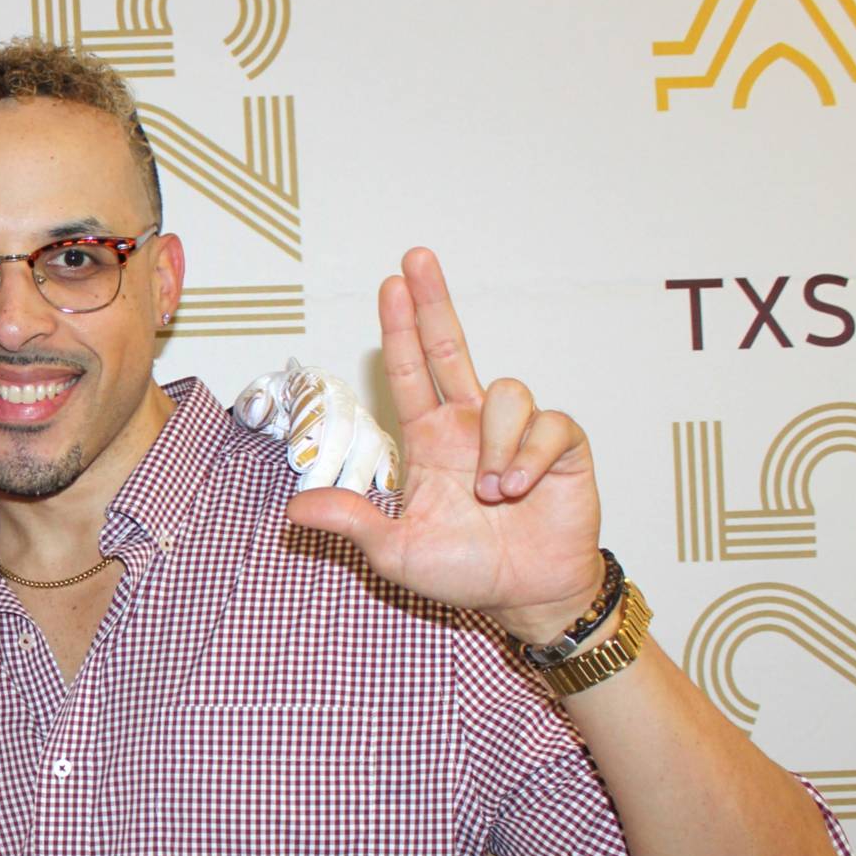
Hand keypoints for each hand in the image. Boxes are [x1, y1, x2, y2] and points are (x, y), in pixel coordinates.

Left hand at [231, 357, 400, 493]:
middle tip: (312, 492)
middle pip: (345, 426)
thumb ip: (254, 402)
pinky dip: (385, 472)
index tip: (298, 463)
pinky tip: (379, 493)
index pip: (313, 404)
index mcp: (313, 382)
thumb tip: (260, 408)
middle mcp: (342, 398)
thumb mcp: (254, 401)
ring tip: (340, 503)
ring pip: (370, 440)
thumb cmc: (270, 409)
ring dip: (356, 473)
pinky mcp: (375, 439)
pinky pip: (387, 453)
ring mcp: (362, 418)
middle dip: (330, 461)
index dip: (308, 433)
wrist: (284, 416)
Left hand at [284, 249, 604, 640]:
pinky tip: (519, 491)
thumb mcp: (395, 552)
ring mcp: (515, 433)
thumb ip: (352, 523)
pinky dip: (529, 458)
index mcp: (429, 439)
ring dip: (497, 442)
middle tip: (417, 257)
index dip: (401, 330)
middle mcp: (470, 425)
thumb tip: (294, 509)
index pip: (410, 371)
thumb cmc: (464, 571)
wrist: (524, 597)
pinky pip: (547, 426)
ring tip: (491, 492)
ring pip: (508, 390)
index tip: (390, 284)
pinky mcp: (560, 447)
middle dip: (435, 301)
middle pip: (452, 345)